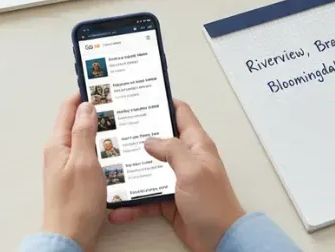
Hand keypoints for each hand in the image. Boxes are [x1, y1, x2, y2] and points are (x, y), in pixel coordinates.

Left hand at [42, 94, 106, 250]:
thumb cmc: (76, 204)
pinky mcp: (74, 176)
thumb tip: (86, 106)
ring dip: (98, 128)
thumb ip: (84, 132)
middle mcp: (59, 151)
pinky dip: (99, 146)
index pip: (68, 107)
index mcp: (57, 143)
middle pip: (76, 120)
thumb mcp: (84, 162)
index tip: (101, 84)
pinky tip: (113, 148)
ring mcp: (66, 164)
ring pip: (83, 137)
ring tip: (118, 121)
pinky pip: (87, 153)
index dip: (84, 93)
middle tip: (115, 100)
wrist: (69, 238)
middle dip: (94, 109)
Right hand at [108, 100, 244, 251]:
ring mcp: (176, 179)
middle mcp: (186, 158)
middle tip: (118, 130)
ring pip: (149, 168)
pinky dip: (133, 202)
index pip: (180, 113)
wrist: (221, 242)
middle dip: (139, 136)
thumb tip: (150, 140)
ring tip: (112, 167)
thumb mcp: (192, 170)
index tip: (142, 96)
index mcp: (196, 144)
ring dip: (132, 171)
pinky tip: (120, 207)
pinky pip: (147, 196)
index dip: (163, 102)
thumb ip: (171, 150)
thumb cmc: (214, 204)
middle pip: (159, 139)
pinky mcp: (169, 200)